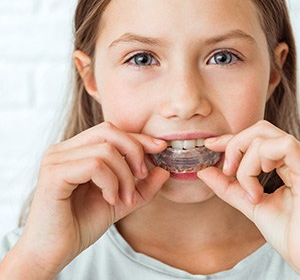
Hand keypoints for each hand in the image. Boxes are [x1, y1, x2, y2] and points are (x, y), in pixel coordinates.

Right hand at [13, 122, 169, 276]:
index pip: (111, 132)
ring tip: (123, 198)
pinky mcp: (54, 174)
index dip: (138, 137)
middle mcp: (63, 149)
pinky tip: (109, 200)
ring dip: (124, 175)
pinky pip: (95, 165)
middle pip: (109, 131)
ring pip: (106, 150)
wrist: (53, 253)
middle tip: (141, 176)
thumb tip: (165, 170)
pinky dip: (110, 183)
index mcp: (75, 151)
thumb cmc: (80, 224)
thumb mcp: (120, 201)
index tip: (160, 148)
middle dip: (134, 151)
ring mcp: (56, 159)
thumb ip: (142, 186)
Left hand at [198, 120, 299, 273]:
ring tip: (248, 190)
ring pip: (263, 136)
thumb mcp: (251, 205)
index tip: (210, 144)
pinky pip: (282, 146)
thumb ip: (229, 187)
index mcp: (285, 165)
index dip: (231, 138)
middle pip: (260, 129)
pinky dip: (259, 163)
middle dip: (234, 145)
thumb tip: (204, 171)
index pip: (256, 139)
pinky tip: (257, 187)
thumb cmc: (290, 235)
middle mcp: (295, 158)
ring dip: (245, 162)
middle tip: (227, 170)